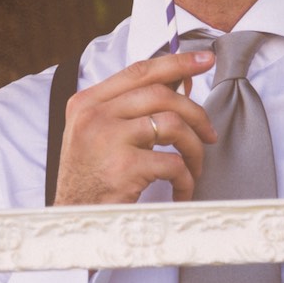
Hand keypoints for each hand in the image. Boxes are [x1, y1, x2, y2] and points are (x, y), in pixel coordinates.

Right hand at [53, 50, 218, 205]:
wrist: (74, 222)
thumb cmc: (91, 179)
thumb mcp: (101, 134)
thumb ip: (133, 107)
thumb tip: (181, 80)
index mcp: (87, 102)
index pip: (139, 71)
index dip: (177, 63)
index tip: (204, 60)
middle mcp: (94, 116)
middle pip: (161, 94)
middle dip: (196, 113)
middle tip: (209, 134)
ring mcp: (108, 140)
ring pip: (173, 124)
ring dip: (194, 147)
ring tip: (195, 167)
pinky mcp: (124, 168)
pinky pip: (173, 163)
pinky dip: (186, 179)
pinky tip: (182, 191)